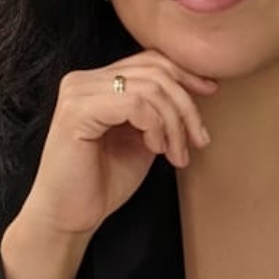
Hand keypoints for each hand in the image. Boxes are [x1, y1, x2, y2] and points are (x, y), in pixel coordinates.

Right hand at [21, 51, 216, 242]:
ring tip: (176, 154)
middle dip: (186, 106)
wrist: (69, 218)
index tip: (210, 92)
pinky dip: (155, 127)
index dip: (185, 74)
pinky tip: (155, 150)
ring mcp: (77, 93)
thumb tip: (197, 86)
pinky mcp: (77, 112)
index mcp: (96, 81)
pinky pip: (135, 104)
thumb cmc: (102, 182)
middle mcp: (82, 80)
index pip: (150, 60)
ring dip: (173, 123)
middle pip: (155, 71)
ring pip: (150, 88)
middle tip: (198, 140)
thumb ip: (158, 110)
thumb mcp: (141, 136)